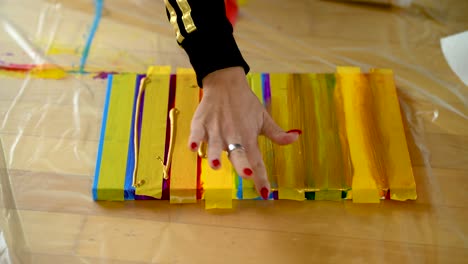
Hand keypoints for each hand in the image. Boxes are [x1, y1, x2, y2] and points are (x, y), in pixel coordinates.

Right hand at [188, 67, 300, 198]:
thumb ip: (277, 133)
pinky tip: (193, 147)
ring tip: (216, 165)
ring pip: (216, 145)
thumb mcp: (263, 118)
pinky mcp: (201, 123)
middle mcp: (233, 136)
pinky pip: (198, 132)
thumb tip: (296, 138)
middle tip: (248, 174)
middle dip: (242, 165)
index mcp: (249, 137)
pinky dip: (195, 139)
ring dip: (216, 155)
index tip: (265, 194)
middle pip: (238, 153)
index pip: (257, 161)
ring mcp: (216, 130)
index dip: (261, 178)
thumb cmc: (246, 104)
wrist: (225, 83)